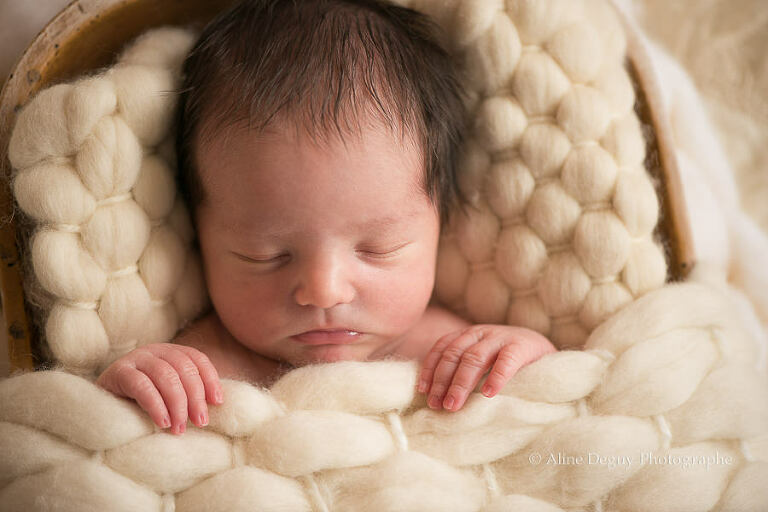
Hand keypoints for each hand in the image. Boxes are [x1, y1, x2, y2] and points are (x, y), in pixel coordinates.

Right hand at [95, 343, 223, 433]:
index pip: (197, 359)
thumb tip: (216, 406)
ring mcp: (135, 358)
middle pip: (184, 368)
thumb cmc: (138, 404)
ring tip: (180, 428)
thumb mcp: (166, 396)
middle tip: (201, 422)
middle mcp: (155, 350)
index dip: (210, 379)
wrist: (95, 406)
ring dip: (177, 404)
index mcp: (170, 352)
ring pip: (166, 375)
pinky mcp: (118, 372)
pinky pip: (142, 385)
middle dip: (196, 397)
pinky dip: (155, 404)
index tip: (218, 403)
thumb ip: (187, 395)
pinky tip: (162, 422)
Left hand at [418, 325, 555, 411]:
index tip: (423, 391)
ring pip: (474, 358)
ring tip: (454, 405)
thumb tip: (435, 396)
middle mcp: (481, 333)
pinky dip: (496, 377)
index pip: (442, 348)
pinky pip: (506, 361)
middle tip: (436, 405)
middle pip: (454, 355)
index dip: (430, 368)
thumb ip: (463, 369)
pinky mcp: (522, 346)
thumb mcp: (483, 360)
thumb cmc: (508, 362)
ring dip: (461, 383)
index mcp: (468, 335)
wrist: (546, 349)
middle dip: (442, 381)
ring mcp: (501, 337)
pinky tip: (489, 394)